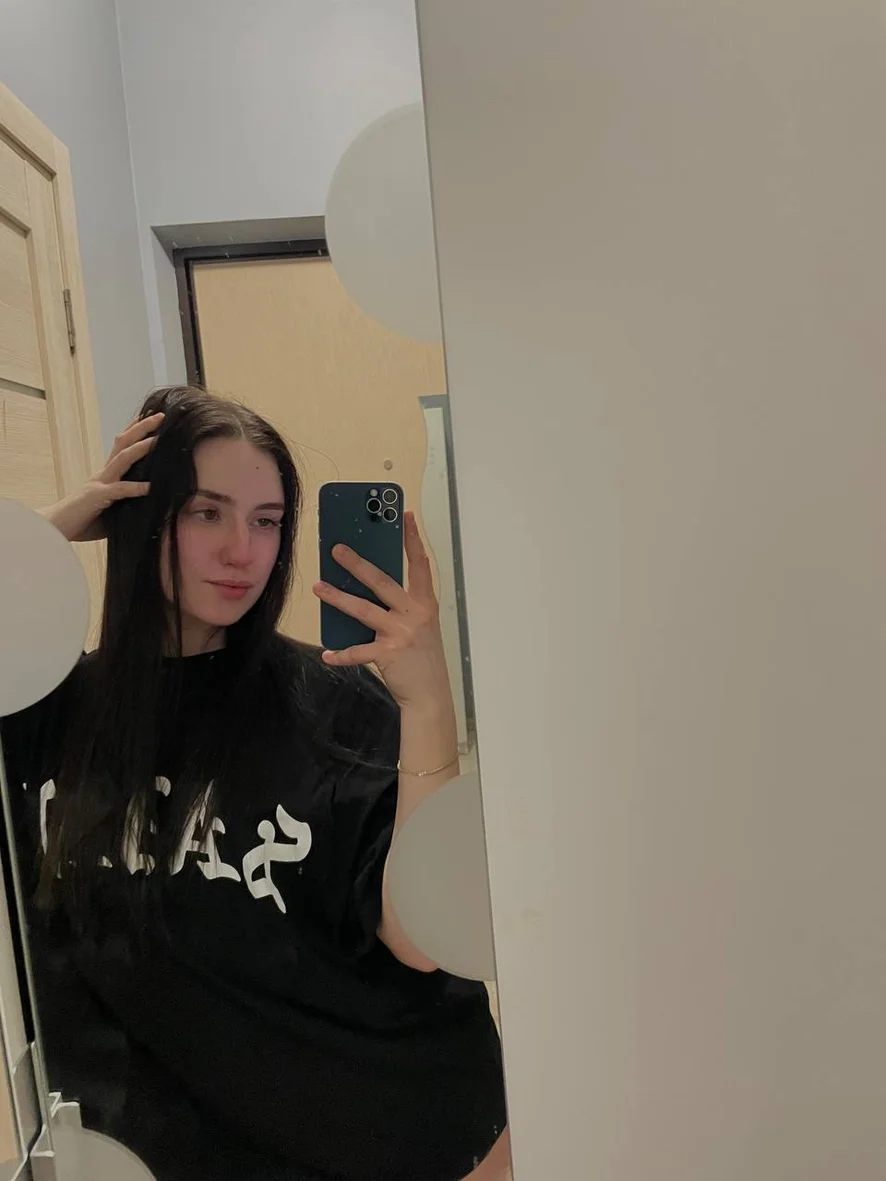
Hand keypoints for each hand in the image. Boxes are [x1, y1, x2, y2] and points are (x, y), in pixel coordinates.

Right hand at [41, 413, 162, 541]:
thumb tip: (149, 504)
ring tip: (157, 439)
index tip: (151, 417)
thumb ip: (126, 502)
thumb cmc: (83, 520)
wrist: (54, 528)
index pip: (122, 446)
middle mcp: (104, 474)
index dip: (135, 430)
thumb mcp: (110, 508)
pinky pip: (120, 490)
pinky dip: (136, 488)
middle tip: (160, 415)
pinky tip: (150, 487)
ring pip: (122, 459)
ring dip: (140, 448)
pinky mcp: (98, 497)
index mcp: (107, 474)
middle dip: (142, 428)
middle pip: (124, 443)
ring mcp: (100, 483)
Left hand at [312, 511, 452, 710]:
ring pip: (363, 610)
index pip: (419, 564)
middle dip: (357, 563)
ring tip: (319, 587)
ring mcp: (401, 633)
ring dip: (338, 598)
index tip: (405, 516)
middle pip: (382, 581)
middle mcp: (415, 614)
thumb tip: (366, 589)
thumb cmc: (423, 657)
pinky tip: (327, 653)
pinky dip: (341, 654)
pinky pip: (358, 651)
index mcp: (424, 603)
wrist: (431, 694)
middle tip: (336, 549)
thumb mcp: (419, 625)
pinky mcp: (388, 654)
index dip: (413, 539)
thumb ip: (400, 607)